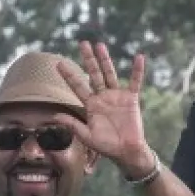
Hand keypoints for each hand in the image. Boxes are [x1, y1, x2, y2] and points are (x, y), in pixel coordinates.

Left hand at [55, 42, 152, 175]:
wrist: (126, 151)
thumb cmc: (106, 146)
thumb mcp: (87, 136)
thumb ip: (73, 125)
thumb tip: (55, 116)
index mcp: (91, 105)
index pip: (77, 87)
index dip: (69, 75)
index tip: (59, 63)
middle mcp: (102, 97)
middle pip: (93, 74)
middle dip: (88, 59)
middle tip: (82, 43)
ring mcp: (117, 96)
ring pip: (110, 74)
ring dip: (105, 60)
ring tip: (100, 45)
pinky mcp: (131, 99)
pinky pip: (135, 82)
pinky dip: (137, 71)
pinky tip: (139, 58)